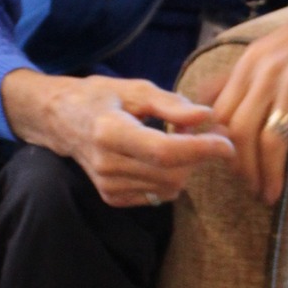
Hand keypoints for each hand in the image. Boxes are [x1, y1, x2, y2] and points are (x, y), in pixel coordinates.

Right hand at [1, 69, 235, 208]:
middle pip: (171, 173)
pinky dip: (170, 178)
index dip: (200, 149)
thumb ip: (171, 104)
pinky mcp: (112, 198)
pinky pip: (158, 196)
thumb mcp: (134, 89)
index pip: (164, 152)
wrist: (60, 121)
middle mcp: (107, 164)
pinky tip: (163, 158)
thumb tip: (206, 117)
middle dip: (199, 156)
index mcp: (109, 132)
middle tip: (209, 133)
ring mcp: (108, 185)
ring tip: (183, 141)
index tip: (226, 143)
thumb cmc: (100, 98)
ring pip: (169, 188)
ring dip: (187, 167)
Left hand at [206, 0, 287, 204]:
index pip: (222, 114)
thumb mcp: (266, 48)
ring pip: (273, 139)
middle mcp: (269, 71)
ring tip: (273, 193)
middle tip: (252, 190)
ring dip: (271, 173)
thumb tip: (202, 107)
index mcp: (250, 63)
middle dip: (244, 169)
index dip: (222, 148)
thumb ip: (236, 78)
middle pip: (242, 131)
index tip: (230, 169)